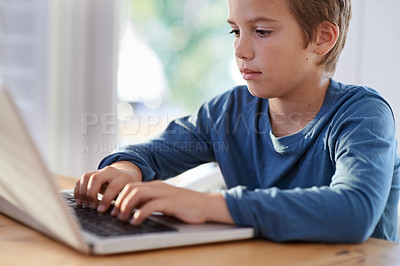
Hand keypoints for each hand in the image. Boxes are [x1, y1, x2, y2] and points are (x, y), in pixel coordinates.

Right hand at [74, 161, 141, 211]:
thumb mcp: (129, 193)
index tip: (101, 210)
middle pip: (95, 179)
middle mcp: (111, 171)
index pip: (112, 187)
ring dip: (83, 192)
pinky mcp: (93, 173)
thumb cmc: (128, 188)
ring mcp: (101, 171)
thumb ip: (123, 201)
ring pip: (87, 177)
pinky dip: (78, 189)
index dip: (105, 200)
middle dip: (91, 194)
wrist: (127, 174)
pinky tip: (79, 200)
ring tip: (85, 204)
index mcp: (122, 177)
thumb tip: (116, 215)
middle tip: (92, 207)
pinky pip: (82, 179)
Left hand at [111, 181, 234, 224]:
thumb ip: (151, 203)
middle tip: (115, 215)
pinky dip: (140, 213)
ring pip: (138, 194)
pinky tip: (136, 221)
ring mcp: (164, 193)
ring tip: (123, 218)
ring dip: (126, 206)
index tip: (113, 210)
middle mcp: (158, 187)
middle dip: (119, 201)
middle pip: (131, 188)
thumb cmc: (185, 206)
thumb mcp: (165, 203)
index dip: (118, 198)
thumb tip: (134, 211)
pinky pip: (151, 205)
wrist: (206, 205)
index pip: (131, 187)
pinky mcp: (171, 202)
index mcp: (155, 186)